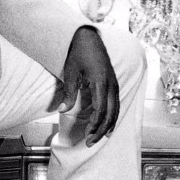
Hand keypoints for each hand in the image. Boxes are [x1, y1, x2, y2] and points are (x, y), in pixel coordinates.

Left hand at [59, 26, 118, 146]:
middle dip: (101, 130)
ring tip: (99, 138)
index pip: (100, 110)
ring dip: (109, 125)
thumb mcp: (70, 72)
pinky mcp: (114, 83)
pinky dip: (113, 116)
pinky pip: (117, 103)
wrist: (88, 37)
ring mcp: (115, 83)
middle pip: (111, 113)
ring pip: (116, 110)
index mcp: (101, 82)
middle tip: (90, 143)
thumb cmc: (78, 53)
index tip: (87, 136)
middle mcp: (111, 84)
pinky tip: (108, 124)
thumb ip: (69, 92)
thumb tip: (62, 110)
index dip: (95, 125)